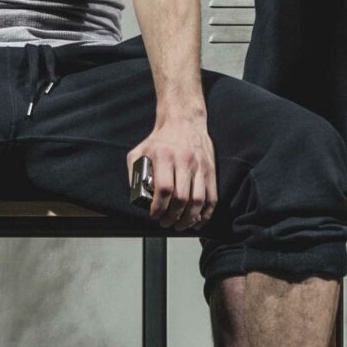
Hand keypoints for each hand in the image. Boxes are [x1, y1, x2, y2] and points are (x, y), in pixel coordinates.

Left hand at [126, 112, 216, 231]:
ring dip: (189, 218)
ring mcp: (200, 167)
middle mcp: (184, 161)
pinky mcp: (210, 171)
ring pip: (198, 200)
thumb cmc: (161, 138)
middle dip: (172, 217)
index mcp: (165, 156)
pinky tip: (197, 221)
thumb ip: (134, 173)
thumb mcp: (139, 151)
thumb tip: (136, 197)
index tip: (154, 215)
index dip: (159, 207)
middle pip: (181, 198)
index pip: (164, 189)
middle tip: (165, 223)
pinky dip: (205, 214)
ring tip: (180, 225)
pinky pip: (212, 197)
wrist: (184, 121)